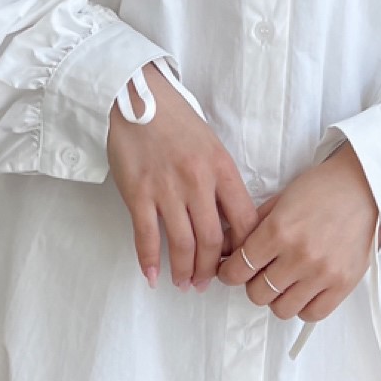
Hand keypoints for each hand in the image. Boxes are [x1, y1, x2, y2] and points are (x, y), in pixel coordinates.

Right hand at [106, 66, 260, 289]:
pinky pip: (146, 235)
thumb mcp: (211, 146)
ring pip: (182, 243)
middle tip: (207, 283)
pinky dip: (150, 260)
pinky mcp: (138, 193)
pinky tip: (152, 275)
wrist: (136, 96)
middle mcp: (197, 181)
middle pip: (213, 239)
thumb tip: (228, 220)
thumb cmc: (174, 120)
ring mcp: (167, 189)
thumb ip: (220, 181)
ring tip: (184, 284)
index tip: (239, 263)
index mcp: (221, 168)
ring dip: (184, 270)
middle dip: (211, 269)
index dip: (244, 249)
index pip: (244, 220)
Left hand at [216, 142, 380, 325]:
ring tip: (285, 282)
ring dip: (278, 298)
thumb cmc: (322, 189)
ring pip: (281, 309)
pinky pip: (312, 314)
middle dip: (254, 284)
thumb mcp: (279, 201)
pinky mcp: (343, 284)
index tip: (233, 271)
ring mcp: (322, 273)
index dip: (229, 273)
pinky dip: (303, 306)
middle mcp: (299, 255)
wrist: (364, 187)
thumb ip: (251, 228)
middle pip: (257, 294)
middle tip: (263, 273)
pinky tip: (304, 290)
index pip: (238, 270)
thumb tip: (224, 249)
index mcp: (278, 231)